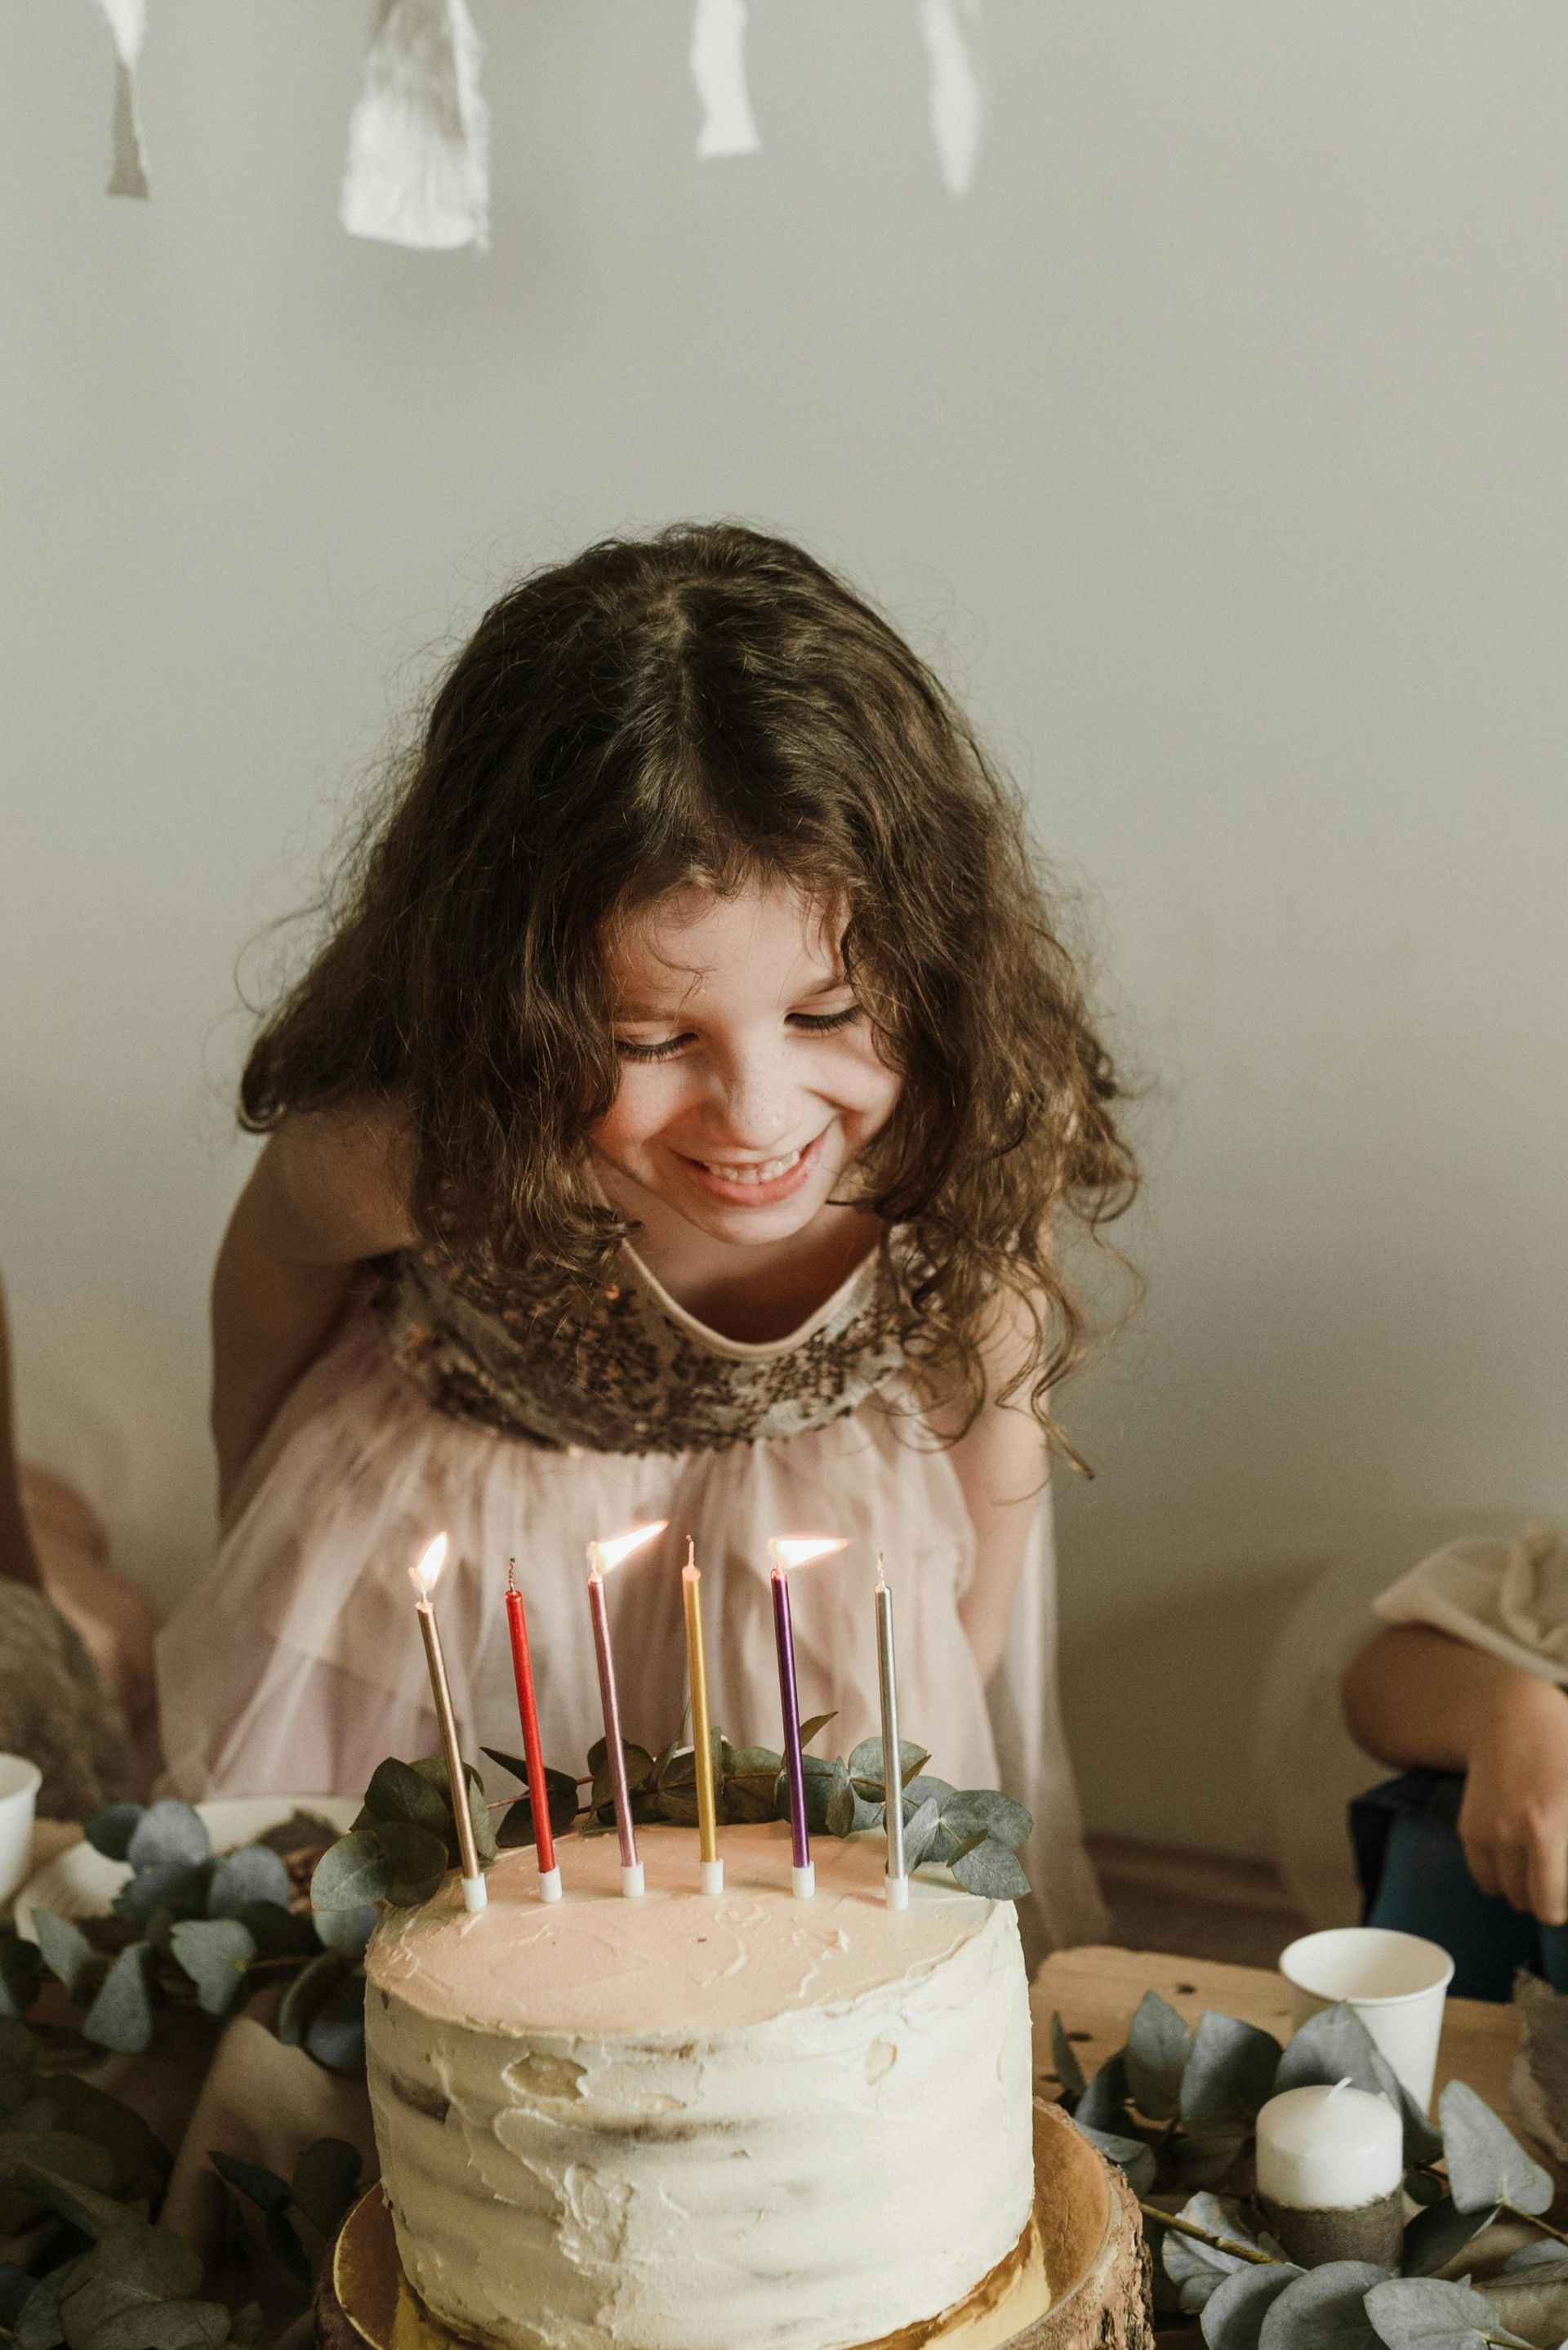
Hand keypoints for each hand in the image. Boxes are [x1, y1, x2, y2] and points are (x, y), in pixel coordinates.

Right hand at [1457, 1673, 1567, 1925]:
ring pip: (1503, 1893)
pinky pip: (1482, 1876)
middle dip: (1548, 1898)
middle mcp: (1510, 1835)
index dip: (1563, 1907)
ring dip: (1523, 1888)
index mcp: (1546, 1830)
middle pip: (1528, 1903)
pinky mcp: (1468, 1827)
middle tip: (1561, 1876)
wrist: (1513, 1717)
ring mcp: (1485, 1831)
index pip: (1550, 1906)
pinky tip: (1518, 1855)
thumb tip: (1567, 1872)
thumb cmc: (1562, 1752)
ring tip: (1541, 1866)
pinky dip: (1500, 1875)